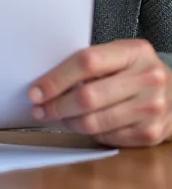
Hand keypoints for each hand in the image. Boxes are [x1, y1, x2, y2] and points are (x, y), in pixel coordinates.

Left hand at [29, 39, 171, 146]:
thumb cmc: (136, 72)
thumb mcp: (120, 56)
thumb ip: (90, 64)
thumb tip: (46, 82)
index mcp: (135, 52)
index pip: (87, 62)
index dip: (56, 78)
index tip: (36, 90)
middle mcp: (148, 78)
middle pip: (88, 97)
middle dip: (56, 106)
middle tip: (40, 109)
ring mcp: (152, 108)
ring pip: (94, 122)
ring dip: (68, 122)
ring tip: (58, 117)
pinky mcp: (151, 133)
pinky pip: (107, 137)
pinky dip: (90, 133)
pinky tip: (85, 124)